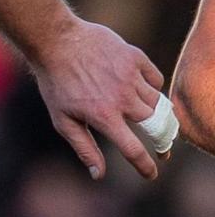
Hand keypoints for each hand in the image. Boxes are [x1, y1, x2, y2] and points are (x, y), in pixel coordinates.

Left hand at [31, 20, 164, 179]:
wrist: (55, 42)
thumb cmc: (56, 83)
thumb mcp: (62, 120)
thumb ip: (84, 148)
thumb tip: (99, 174)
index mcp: (104, 116)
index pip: (133, 150)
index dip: (145, 166)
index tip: (151, 174)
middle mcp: (122, 98)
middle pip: (155, 126)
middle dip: (161, 140)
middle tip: (160, 146)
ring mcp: (130, 76)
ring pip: (157, 102)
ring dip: (154, 112)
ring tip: (143, 115)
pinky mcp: (135, 57)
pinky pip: (156, 78)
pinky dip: (152, 87)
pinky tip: (140, 89)